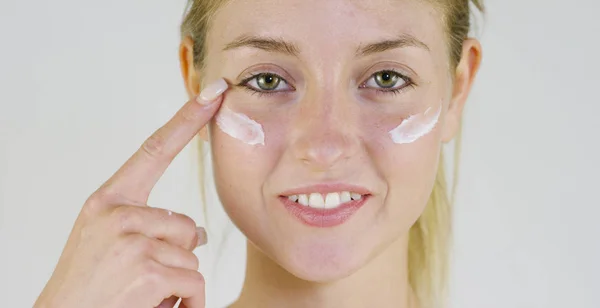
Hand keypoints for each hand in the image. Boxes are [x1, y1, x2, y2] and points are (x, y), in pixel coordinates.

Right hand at [34, 79, 227, 307]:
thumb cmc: (89, 286)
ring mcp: (131, 238)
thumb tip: (201, 232)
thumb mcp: (109, 243)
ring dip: (179, 281)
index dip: (186, 120)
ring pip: (192, 254)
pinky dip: (188, 302)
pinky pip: (194, 280)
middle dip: (179, 255)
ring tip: (142, 294)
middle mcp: (116, 212)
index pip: (154, 150)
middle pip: (187, 224)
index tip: (212, 93)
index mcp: (107, 200)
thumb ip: (149, 227)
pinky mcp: (146, 268)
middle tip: (142, 277)